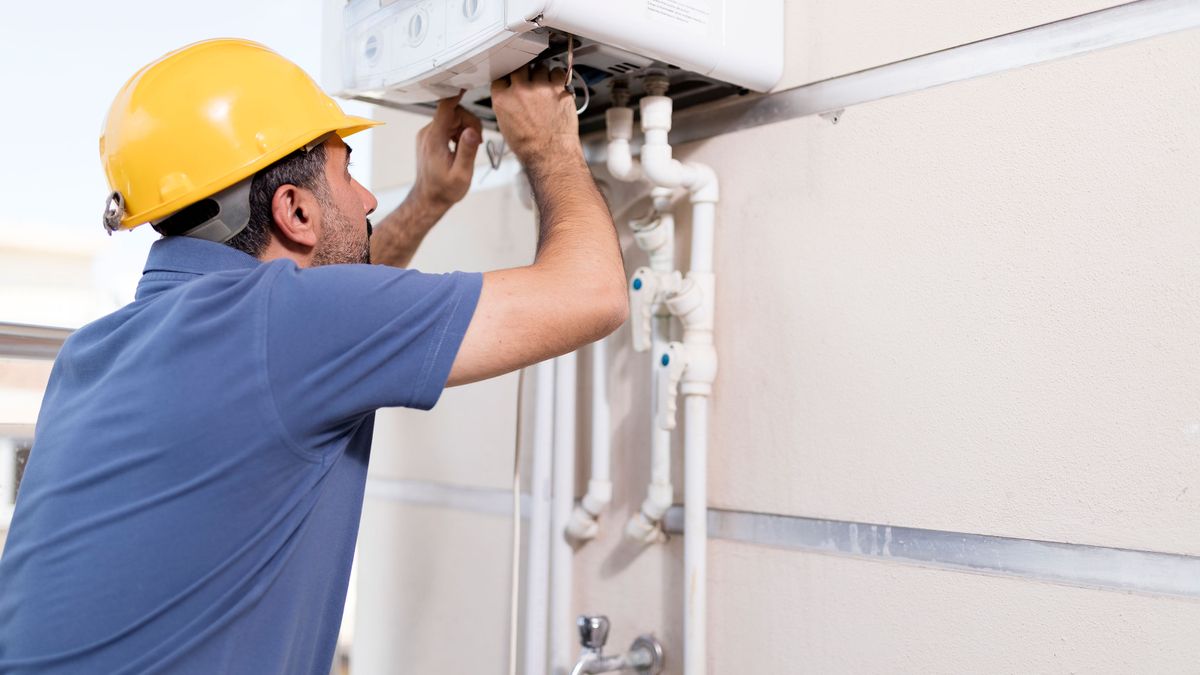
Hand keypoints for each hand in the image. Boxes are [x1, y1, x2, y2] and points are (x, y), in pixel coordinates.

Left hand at [412, 92, 482, 209]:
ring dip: (464, 129)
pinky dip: (457, 133)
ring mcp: (427, 135)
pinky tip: (461, 148)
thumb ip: (467, 151)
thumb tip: (472, 132)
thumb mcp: (461, 174)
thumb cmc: (445, 190)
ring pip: (451, 119)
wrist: (429, 199)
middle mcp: (428, 133)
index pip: (446, 108)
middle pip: (453, 113)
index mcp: (435, 139)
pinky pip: (446, 126)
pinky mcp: (429, 138)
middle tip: (477, 142)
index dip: (457, 96)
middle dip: (469, 124)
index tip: (466, 86)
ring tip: (469, 148)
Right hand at [490, 65, 580, 166]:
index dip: (508, 80)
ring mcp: (540, 89)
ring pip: (540, 68)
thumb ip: (507, 105)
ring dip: (542, 75)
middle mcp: (520, 91)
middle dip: (524, 73)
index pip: (501, 77)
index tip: (513, 82)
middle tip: (529, 82)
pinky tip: (556, 87)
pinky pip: (558, 73)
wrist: (551, 155)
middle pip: (520, 68)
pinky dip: (558, 78)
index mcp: (502, 100)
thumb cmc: (530, 147)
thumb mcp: (506, 126)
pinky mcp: (559, 90)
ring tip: (545, 88)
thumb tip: (510, 95)